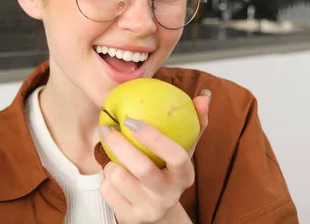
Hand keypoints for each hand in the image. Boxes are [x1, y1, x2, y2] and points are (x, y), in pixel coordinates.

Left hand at [99, 90, 210, 223]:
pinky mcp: (130, 218)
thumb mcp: (184, 149)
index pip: (177, 156)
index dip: (155, 138)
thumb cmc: (169, 170)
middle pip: (142, 169)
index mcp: (185, 175)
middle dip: (119, 144)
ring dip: (110, 161)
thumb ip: (195, 122)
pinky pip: (107, 191)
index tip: (132, 121)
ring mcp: (149, 208)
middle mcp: (169, 195)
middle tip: (106, 127)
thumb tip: (203, 97)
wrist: (159, 212)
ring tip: (112, 154)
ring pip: (118, 178)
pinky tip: (112, 174)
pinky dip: (105, 179)